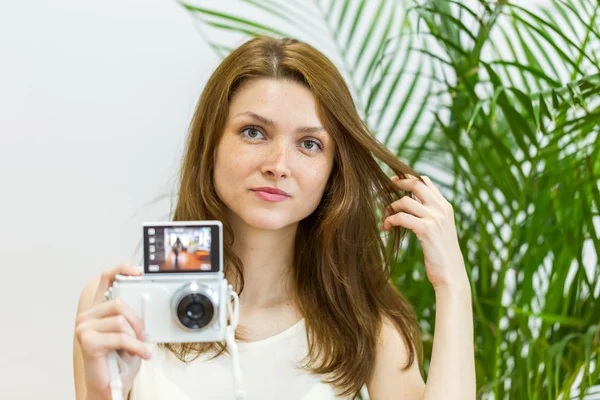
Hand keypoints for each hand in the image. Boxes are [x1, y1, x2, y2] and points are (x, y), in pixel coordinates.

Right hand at [75, 264, 150, 398]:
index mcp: (97, 309)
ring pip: (121, 321)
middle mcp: (87, 316)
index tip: (137, 272)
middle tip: (143, 335)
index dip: (121, 270)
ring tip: (139, 347)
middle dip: (137, 320)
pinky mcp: (87, 342)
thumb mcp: (128, 332)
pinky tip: (141, 354)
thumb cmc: (118, 360)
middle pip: (119, 303)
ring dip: (136, 336)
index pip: (106, 279)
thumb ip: (130, 315)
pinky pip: (120, 337)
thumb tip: (145, 303)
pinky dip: (136, 346)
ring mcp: (84, 328)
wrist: (109, 386)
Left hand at [382, 175, 467, 289]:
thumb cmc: (441, 253)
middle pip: (416, 184)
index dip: (408, 178)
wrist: (451, 273)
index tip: (393, 182)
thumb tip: (410, 199)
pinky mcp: (426, 230)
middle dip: (397, 183)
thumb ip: (429, 213)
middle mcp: (442, 209)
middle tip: (383, 189)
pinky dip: (390, 220)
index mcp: (445, 206)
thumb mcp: (439, 228)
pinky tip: (386, 227)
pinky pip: (401, 217)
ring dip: (390, 208)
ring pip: (405, 201)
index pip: (426, 181)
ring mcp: (435, 218)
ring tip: (385, 219)